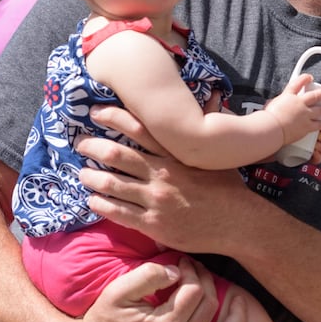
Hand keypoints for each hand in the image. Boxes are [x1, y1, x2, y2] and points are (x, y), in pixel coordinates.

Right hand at [65, 255, 250, 321]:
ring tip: (242, 302)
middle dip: (208, 284)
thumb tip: (177, 271)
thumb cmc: (102, 319)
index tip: (183, 263)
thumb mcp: (119, 291)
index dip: (192, 272)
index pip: (194, 290)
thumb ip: (149, 275)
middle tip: (199, 272)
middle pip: (209, 309)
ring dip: (237, 320)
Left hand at [78, 106, 253, 254]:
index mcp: (176, 155)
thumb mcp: (218, 155)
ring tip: (83, 174)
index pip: (139, 129)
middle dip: (92, 147)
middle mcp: (162, 174)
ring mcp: (156, 200)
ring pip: (111, 184)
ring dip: (91, 177)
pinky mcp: (153, 224)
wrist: (239, 224)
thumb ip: (208, 128)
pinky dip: (100, 204)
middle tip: (81, 145)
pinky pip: (117, 212)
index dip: (113, 118)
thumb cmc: (229, 189)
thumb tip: (213, 96)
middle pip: (116, 155)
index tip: (96, 113)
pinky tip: (93, 201)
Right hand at [263, 73, 320, 145]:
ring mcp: (305, 114)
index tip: (309, 77)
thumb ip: (274, 103)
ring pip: (320, 110)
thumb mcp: (269, 106)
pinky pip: (319, 125)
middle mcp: (299, 103)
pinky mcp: (307, 126)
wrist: (271, 128)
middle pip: (315, 95)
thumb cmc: (267, 118)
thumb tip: (271, 103)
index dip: (305, 79)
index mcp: (288, 96)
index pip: (298, 83)